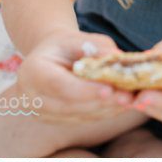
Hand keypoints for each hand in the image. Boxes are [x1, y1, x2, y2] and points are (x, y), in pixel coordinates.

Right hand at [4, 31, 138, 126]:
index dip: (85, 90)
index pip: (59, 85)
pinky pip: (83, 119)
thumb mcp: (77, 38)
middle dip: (102, 102)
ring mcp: (41, 114)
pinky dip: (104, 112)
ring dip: (107, 109)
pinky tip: (120, 105)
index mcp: (32, 72)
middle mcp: (31, 97)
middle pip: (71, 105)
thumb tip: (118, 57)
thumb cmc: (65, 46)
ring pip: (80, 115)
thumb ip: (97, 46)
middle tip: (129, 96)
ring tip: (130, 99)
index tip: (110, 89)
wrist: (50, 58)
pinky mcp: (55, 122)